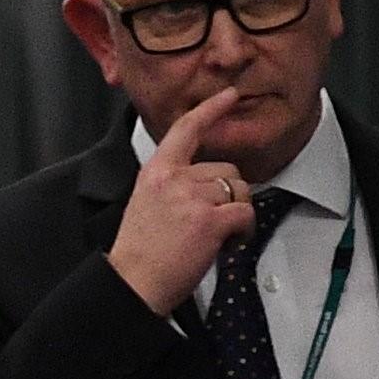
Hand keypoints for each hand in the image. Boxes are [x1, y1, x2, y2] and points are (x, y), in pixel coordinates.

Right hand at [107, 86, 259, 314]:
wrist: (132, 283)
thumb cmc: (139, 254)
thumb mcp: (145, 205)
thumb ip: (172, 187)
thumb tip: (203, 187)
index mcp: (156, 173)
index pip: (185, 130)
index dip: (210, 110)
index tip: (228, 96)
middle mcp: (174, 179)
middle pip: (228, 170)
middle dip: (229, 195)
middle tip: (213, 223)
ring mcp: (192, 198)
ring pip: (240, 191)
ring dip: (237, 215)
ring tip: (217, 238)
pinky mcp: (210, 220)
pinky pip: (245, 213)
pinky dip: (243, 231)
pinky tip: (227, 246)